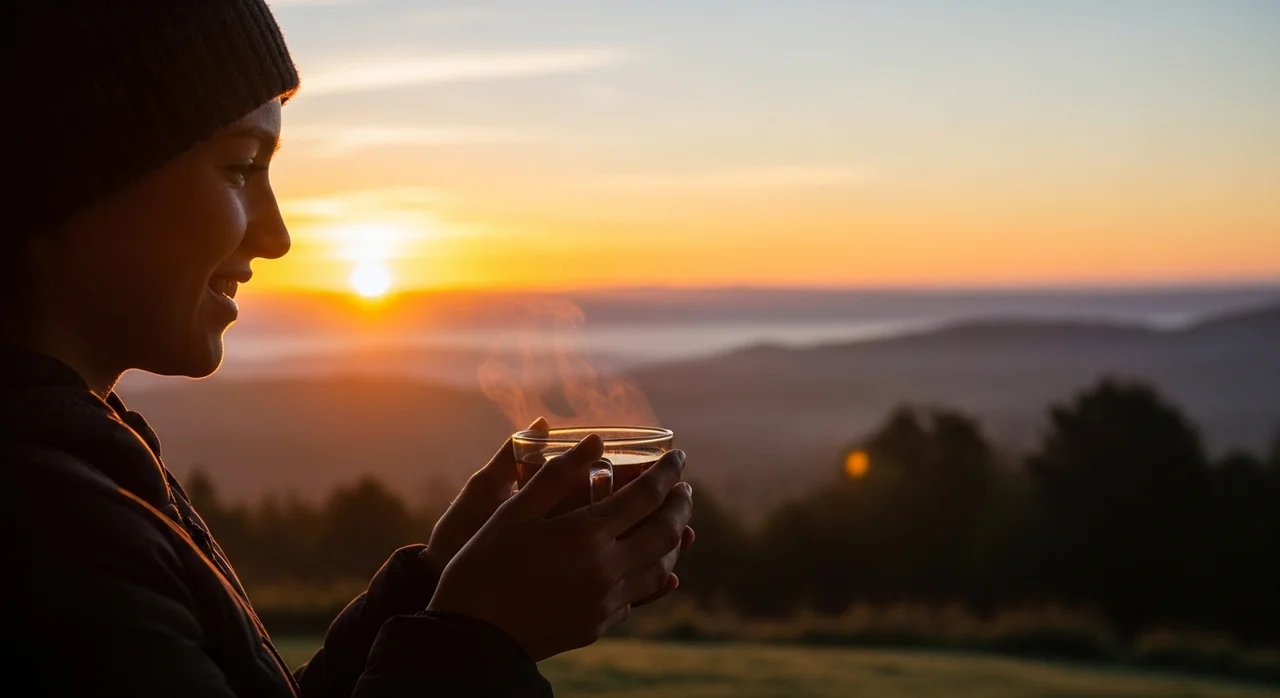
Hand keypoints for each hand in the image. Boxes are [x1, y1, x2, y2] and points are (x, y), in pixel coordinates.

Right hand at [428, 436, 693, 660]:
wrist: (471, 635)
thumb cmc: (482, 565)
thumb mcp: (513, 512)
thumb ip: (557, 474)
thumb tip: (596, 442)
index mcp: (586, 534)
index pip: (646, 495)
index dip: (668, 473)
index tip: (679, 457)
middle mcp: (606, 569)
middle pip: (665, 531)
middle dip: (680, 505)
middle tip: (683, 488)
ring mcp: (605, 601)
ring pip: (660, 567)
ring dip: (674, 541)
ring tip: (674, 522)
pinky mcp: (598, 625)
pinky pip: (639, 596)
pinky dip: (654, 575)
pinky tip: (653, 567)